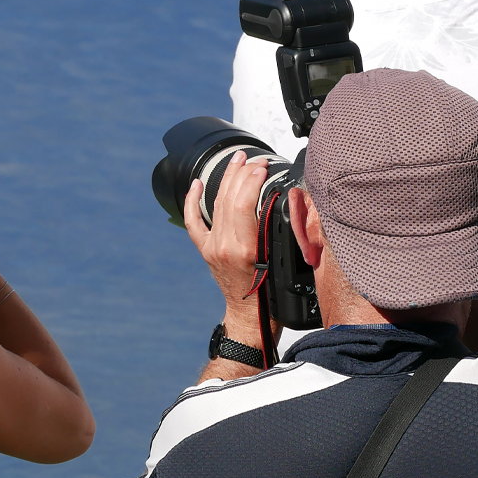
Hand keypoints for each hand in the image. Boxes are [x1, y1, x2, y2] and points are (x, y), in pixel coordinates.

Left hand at [183, 151, 267, 344]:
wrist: (250, 318)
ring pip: (216, 204)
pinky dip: (193, 201)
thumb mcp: (283, 263)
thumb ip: (280, 233)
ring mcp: (213, 247)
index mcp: (244, 249)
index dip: (252, 179)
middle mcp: (224, 246)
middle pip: (230, 199)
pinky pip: (195, 222)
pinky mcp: (207, 250)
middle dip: (242, 173)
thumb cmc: (271, 296)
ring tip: (236, 160)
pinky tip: (196, 184)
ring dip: (227, 178)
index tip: (263, 166)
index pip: (244, 203)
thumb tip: (285, 202)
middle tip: (254, 160)